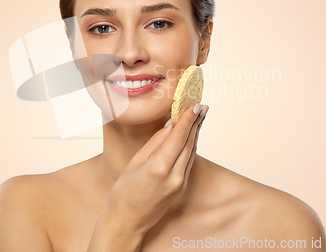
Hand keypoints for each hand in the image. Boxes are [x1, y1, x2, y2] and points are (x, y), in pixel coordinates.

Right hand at [104, 103, 208, 234]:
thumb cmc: (124, 190)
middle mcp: (174, 175)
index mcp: (159, 166)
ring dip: (196, 133)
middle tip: (201, 106)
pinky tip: (191, 136)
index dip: (188, 119)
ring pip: (192, 152)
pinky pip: (189, 161)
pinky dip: (191, 146)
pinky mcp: (182, 188)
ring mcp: (180, 183)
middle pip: (189, 143)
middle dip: (196, 123)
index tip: (195, 104)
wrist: (127, 220)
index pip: (179, 136)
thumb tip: (171, 125)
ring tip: (199, 116)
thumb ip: (156, 142)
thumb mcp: (136, 161)